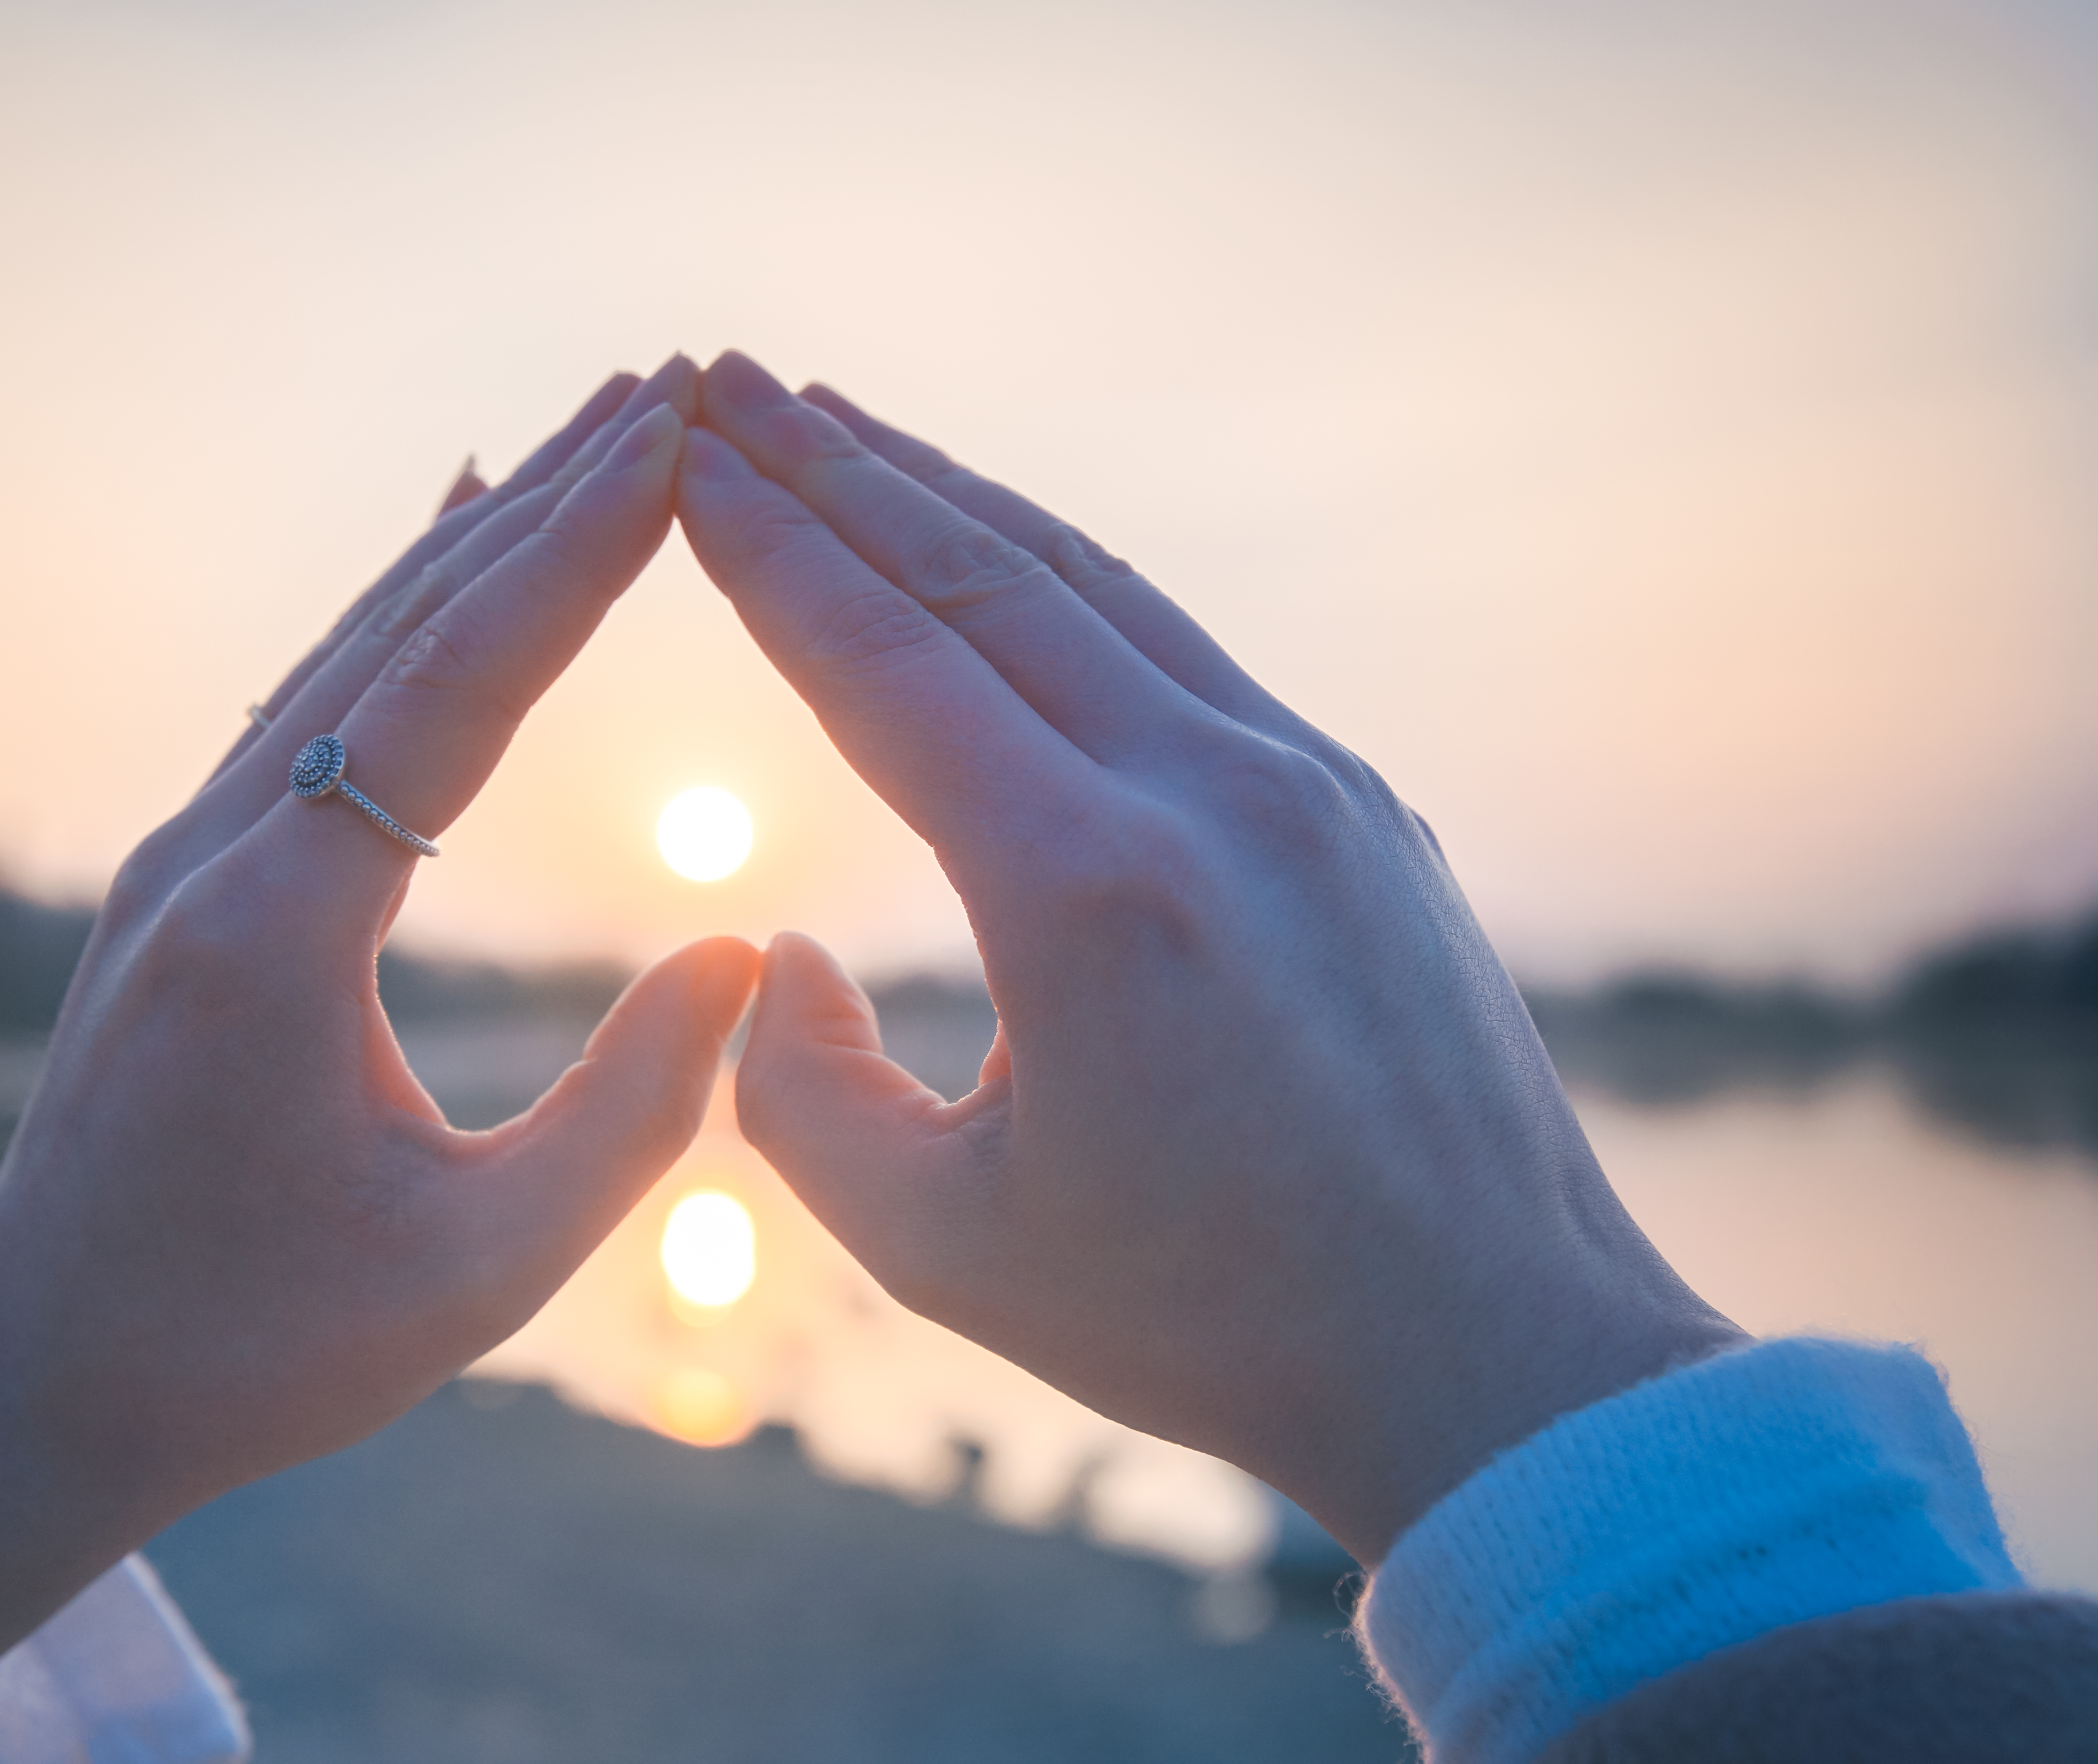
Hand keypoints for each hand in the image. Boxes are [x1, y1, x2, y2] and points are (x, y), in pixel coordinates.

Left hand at [0, 357, 759, 1690]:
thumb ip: (626, 1112)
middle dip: (544, 501)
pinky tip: (450, 551)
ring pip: (348, 653)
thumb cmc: (260, 1355)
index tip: (674, 443)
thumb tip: (740, 949)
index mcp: (275, 934)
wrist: (39, 1389)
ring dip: (476, 544)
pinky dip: (401, 615)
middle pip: (398, 629)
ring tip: (592, 441)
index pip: (452, 690)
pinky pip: (310, 705)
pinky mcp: (183, 883)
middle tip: (668, 385)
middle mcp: (210, 859)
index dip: (575, 559)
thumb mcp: (477, 1268)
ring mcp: (182, 860)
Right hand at [675, 350, 1744, 1564]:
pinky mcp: (1361, 807)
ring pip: (1092, 589)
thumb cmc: (1206, 1322)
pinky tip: (1009, 564)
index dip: (769, 552)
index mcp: (1091, 893)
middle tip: (727, 383)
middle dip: (837, 470)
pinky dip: (1068, 584)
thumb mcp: (943, 1244)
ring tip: (844, 429)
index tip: (685, 458)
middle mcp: (1209, 795)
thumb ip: (807, 1089)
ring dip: (954, 497)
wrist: (1491, 1353)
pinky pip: (1182, 652)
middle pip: (984, 578)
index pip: (886, 664)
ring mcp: (1306, 784)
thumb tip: (780, 946)